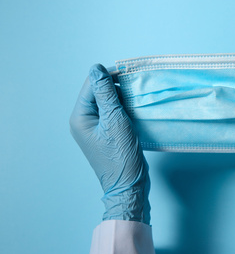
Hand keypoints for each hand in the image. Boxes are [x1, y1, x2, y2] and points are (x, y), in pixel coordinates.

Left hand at [69, 64, 150, 223]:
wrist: (129, 184)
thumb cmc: (121, 156)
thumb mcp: (115, 121)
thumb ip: (106, 93)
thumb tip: (96, 68)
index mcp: (80, 118)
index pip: (91, 86)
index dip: (109, 76)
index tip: (129, 72)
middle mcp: (83, 121)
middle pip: (98, 93)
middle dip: (116, 86)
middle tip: (135, 85)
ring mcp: (95, 128)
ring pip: (107, 103)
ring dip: (121, 97)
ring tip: (137, 96)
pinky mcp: (106, 133)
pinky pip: (112, 113)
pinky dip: (123, 108)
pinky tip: (134, 107)